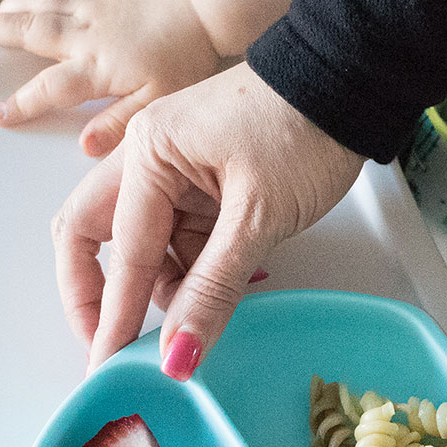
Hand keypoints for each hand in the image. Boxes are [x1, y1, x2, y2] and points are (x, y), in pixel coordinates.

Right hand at [0, 0, 222, 156]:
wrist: (207, 8)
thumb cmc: (188, 60)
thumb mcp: (156, 104)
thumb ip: (118, 125)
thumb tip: (85, 147)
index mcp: (97, 66)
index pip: (49, 88)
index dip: (22, 103)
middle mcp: (87, 31)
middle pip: (29, 32)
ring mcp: (95, 3)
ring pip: (41, 1)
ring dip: (11, 7)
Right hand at [51, 64, 364, 372]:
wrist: (349, 82)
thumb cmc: (304, 129)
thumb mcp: (257, 217)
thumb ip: (213, 289)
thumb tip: (178, 354)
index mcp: (146, 154)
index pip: (120, 253)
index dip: (113, 315)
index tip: (107, 365)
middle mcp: (147, 160)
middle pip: (97, 239)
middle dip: (103, 296)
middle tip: (115, 348)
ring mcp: (174, 174)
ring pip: (146, 250)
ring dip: (165, 290)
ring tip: (202, 319)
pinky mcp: (203, 189)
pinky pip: (181, 244)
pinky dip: (195, 275)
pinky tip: (223, 293)